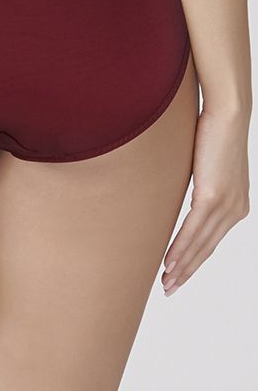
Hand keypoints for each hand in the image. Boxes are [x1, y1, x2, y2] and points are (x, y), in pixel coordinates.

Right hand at [161, 107, 250, 295]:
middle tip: (168, 288)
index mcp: (236, 205)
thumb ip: (198, 184)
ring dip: (180, 266)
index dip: (194, 260)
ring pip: (199, 244)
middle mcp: (235, 210)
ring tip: (165, 281)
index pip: (212, 241)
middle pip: (206, 249)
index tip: (178, 274)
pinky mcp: (212, 196)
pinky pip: (193, 229)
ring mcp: (225, 205)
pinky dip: (179, 248)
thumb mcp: (206, 165)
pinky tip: (168, 262)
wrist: (228, 113)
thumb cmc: (214, 131)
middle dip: (186, 271)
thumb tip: (175, 189)